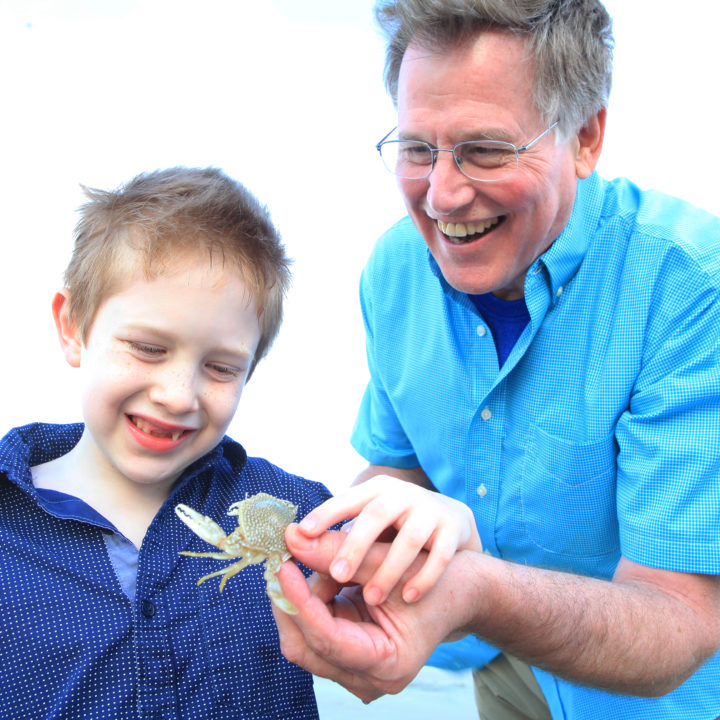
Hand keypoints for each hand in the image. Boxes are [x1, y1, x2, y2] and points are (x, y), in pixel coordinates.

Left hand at [273, 526, 472, 702]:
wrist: (462, 591)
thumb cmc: (435, 578)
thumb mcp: (387, 561)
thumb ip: (338, 552)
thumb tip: (292, 537)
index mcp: (388, 665)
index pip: (326, 639)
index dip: (299, 601)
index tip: (282, 566)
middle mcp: (371, 680)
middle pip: (306, 649)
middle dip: (292, 604)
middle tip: (283, 563)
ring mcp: (359, 674)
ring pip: (305, 642)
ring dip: (302, 601)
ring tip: (320, 566)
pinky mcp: (352, 659)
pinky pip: (316, 633)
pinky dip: (313, 603)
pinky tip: (325, 577)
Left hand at [295, 475, 481, 604]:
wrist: (452, 521)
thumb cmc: (395, 527)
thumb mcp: (368, 527)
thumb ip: (336, 539)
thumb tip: (293, 549)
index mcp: (376, 490)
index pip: (347, 499)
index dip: (325, 514)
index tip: (300, 533)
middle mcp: (403, 495)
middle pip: (376, 515)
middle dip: (355, 545)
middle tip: (336, 575)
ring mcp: (430, 511)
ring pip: (409, 538)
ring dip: (389, 569)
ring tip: (372, 599)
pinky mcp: (453, 530)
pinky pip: (440, 555)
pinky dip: (424, 577)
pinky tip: (409, 598)